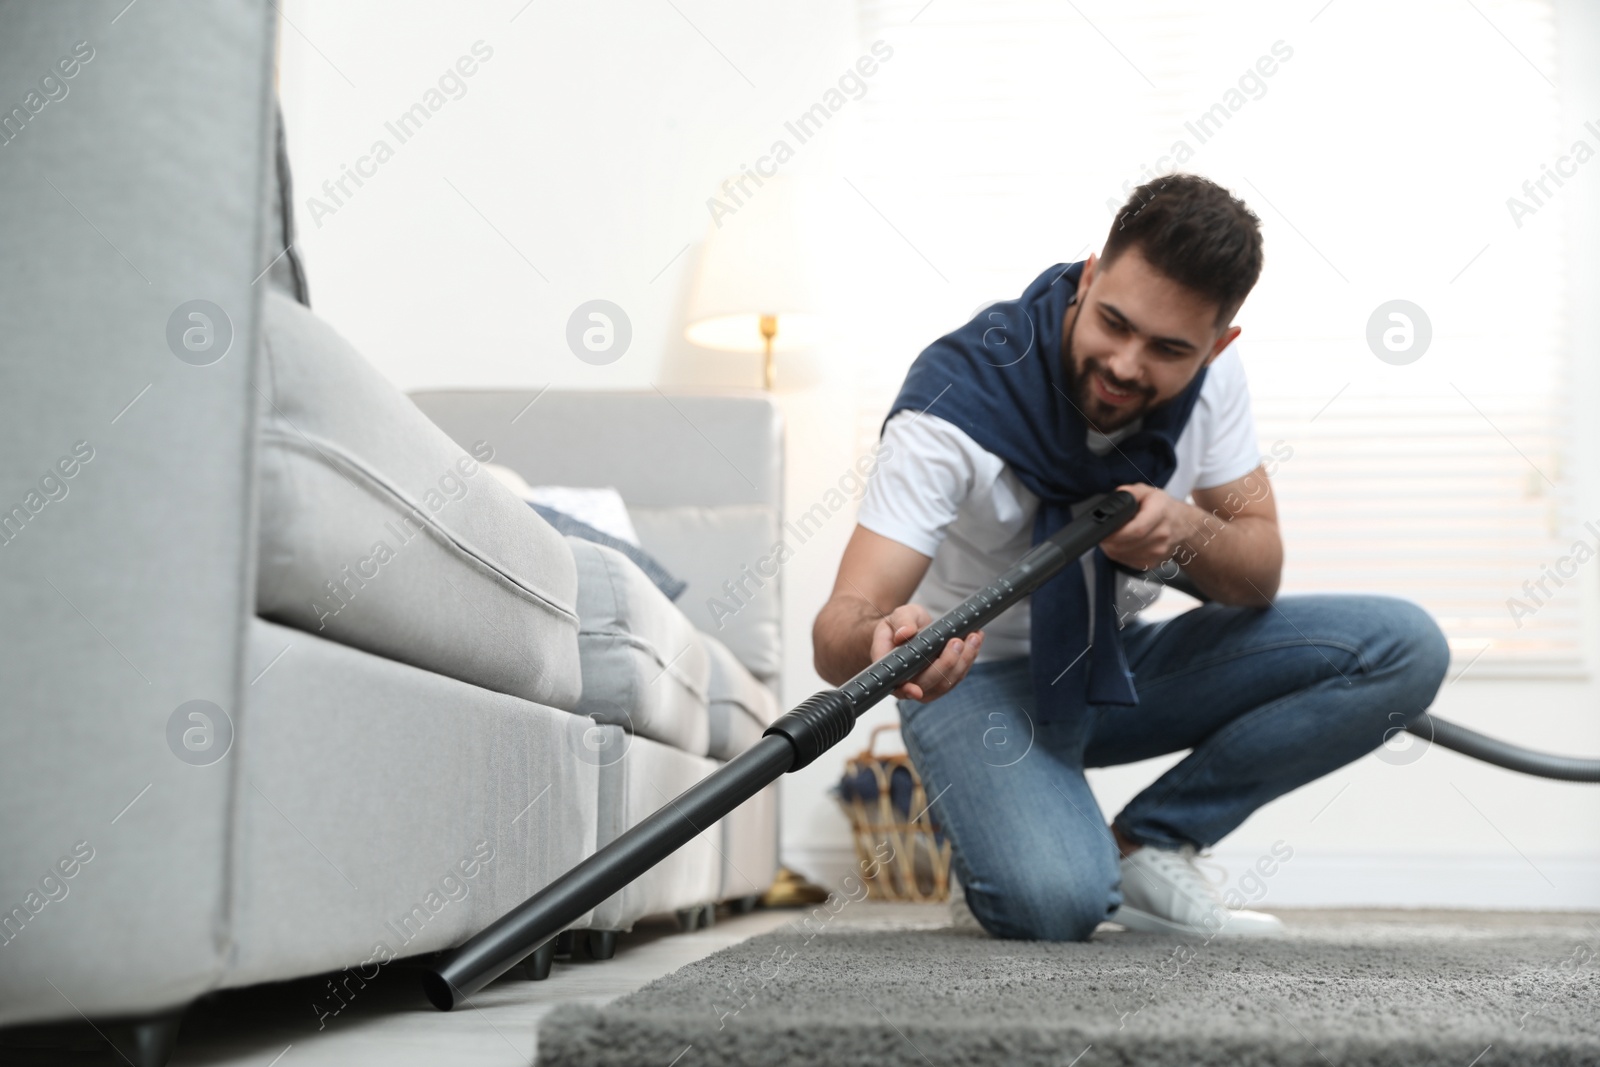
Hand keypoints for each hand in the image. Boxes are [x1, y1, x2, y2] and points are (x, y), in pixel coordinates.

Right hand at [869, 604, 983, 702]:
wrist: (908, 630)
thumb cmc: (898, 626)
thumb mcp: (896, 617)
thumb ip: (900, 623)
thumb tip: (904, 633)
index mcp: (892, 670)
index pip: (897, 685)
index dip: (907, 690)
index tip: (916, 690)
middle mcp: (909, 683)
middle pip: (930, 684)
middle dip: (947, 664)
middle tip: (957, 642)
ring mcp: (928, 684)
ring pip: (948, 682)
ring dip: (964, 661)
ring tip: (973, 637)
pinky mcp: (944, 680)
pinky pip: (958, 675)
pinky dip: (969, 658)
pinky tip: (976, 639)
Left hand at [1100, 483, 1195, 571]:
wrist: (1183, 525)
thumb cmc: (1163, 507)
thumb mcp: (1147, 491)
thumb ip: (1130, 492)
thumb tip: (1115, 498)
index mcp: (1160, 512)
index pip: (1137, 529)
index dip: (1116, 534)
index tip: (1103, 532)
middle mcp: (1162, 534)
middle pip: (1128, 545)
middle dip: (1109, 541)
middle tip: (1102, 534)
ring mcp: (1158, 551)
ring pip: (1125, 555)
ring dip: (1112, 549)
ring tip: (1110, 538)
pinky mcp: (1153, 563)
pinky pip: (1128, 563)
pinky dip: (1119, 555)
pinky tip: (1120, 545)